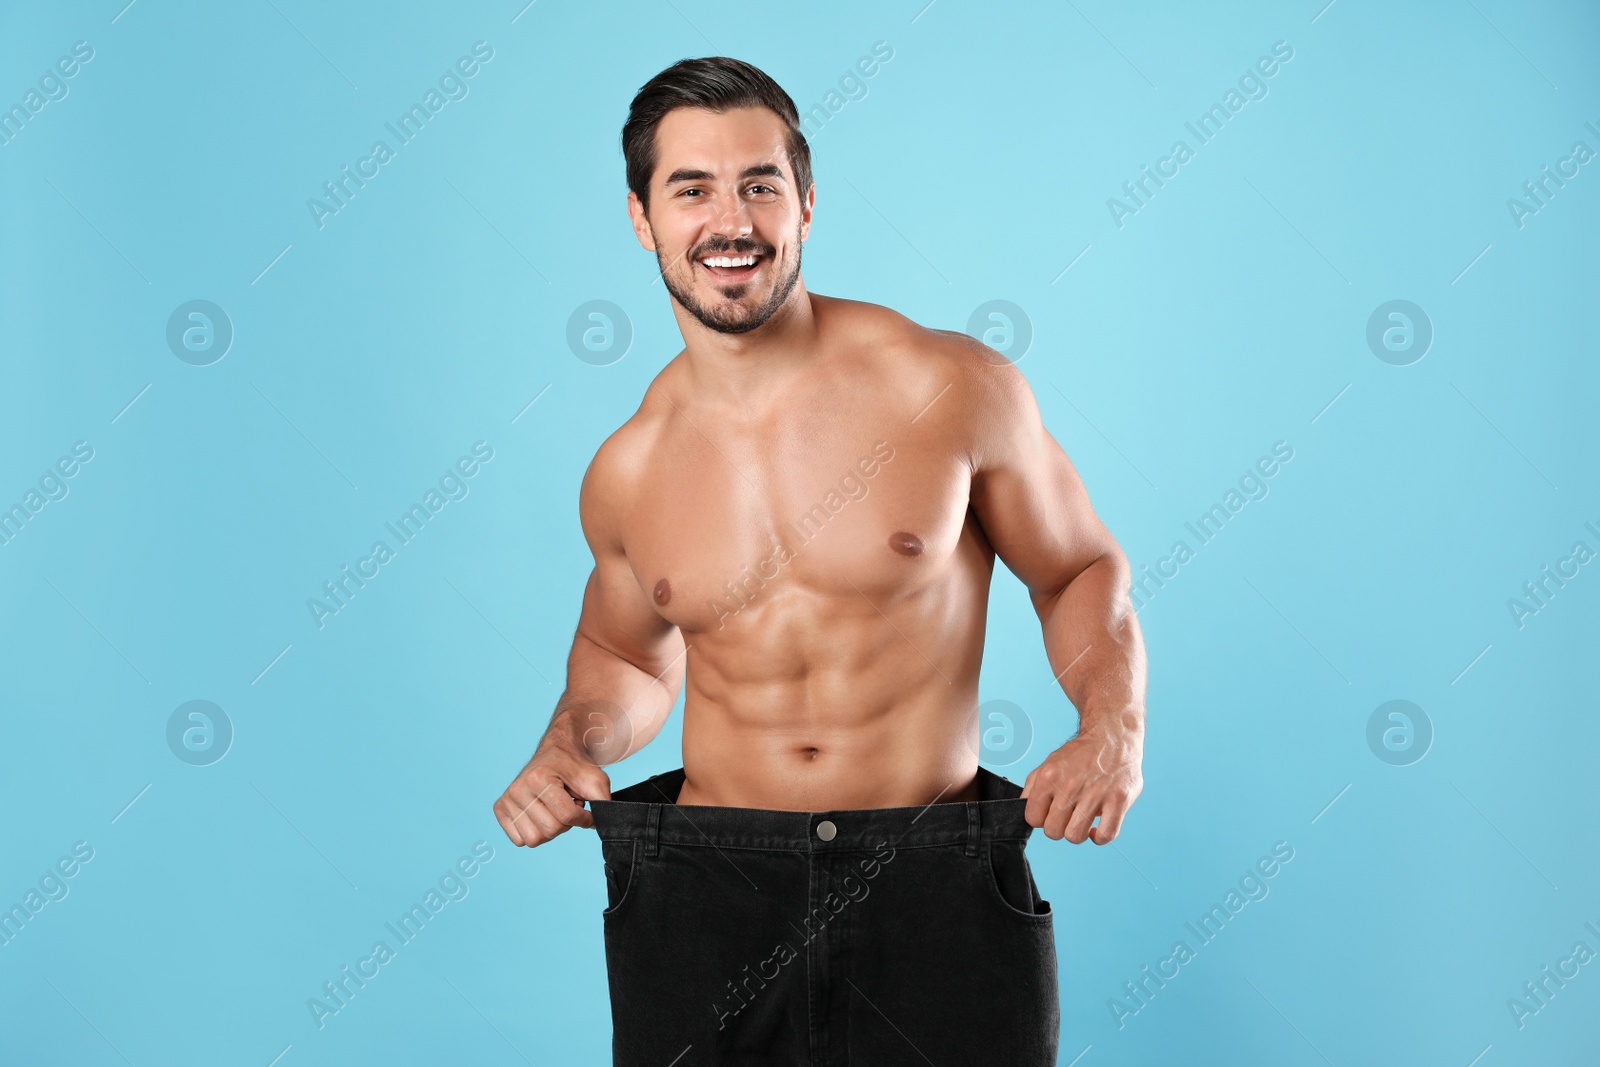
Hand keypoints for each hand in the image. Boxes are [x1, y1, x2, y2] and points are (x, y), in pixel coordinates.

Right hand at [493, 735, 611, 847]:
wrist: (557, 751)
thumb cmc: (575, 766)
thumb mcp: (596, 780)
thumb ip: (603, 804)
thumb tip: (603, 828)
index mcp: (539, 778)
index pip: (567, 816)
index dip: (584, 818)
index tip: (587, 809)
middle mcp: (517, 788)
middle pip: (550, 831)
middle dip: (566, 823)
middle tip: (567, 804)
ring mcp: (506, 799)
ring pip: (534, 840)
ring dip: (550, 829)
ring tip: (554, 809)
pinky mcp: (500, 808)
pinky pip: (520, 840)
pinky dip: (535, 831)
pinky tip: (541, 813)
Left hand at [1019, 727, 1142, 843]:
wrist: (1112, 738)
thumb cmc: (1080, 755)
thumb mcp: (1049, 763)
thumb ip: (1033, 787)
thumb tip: (1023, 809)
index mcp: (1049, 776)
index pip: (1032, 818)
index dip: (1041, 819)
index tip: (1051, 812)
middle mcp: (1070, 784)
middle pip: (1052, 831)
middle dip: (1058, 827)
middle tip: (1068, 816)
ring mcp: (1095, 793)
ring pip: (1075, 837)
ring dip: (1078, 833)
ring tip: (1081, 820)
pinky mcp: (1118, 800)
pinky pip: (1105, 836)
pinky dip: (1098, 837)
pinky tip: (1096, 828)